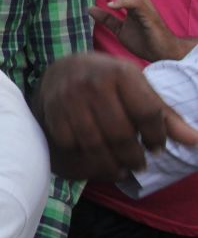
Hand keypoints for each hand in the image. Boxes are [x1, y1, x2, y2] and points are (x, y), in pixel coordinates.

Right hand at [36, 53, 197, 180]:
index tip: (156, 147)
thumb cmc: (108, 80)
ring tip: (121, 169)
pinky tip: (96, 160)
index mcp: (121, 72)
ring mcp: (70, 98)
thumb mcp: (137, 87)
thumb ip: (163, 113)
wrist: (62, 68)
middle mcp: (93, 83)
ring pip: (95, 144)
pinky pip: (72, 145)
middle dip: (134, 157)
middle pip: (121, 133)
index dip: (157, 136)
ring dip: (111, 164)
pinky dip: (85, 158)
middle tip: (139, 164)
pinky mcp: (52, 112)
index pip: (147, 112)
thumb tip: (194, 141)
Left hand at [88, 0, 191, 61]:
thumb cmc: (144, 41)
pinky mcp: (150, 16)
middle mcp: (139, 1)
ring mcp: (145, 7)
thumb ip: (106, 19)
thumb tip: (89, 8)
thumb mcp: (120, 29)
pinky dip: (122, 2)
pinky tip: (110, 5)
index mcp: (132, 3)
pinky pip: (136, 3)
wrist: (163, 55)